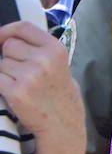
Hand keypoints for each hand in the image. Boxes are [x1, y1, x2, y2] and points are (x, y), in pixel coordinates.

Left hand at [0, 22, 84, 153]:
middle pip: (8, 45)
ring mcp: (29, 75)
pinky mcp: (15, 91)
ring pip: (0, 64)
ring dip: (4, 74)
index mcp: (55, 50)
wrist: (64, 126)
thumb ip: (38, 50)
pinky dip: (1, 85)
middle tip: (18, 72)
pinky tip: (13, 93)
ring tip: (20, 86)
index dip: (6, 31)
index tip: (0, 38)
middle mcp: (44, 60)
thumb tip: (5, 39)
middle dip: (8, 57)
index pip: (23, 27)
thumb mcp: (59, 66)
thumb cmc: (59, 95)